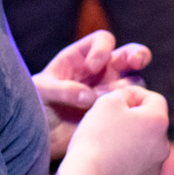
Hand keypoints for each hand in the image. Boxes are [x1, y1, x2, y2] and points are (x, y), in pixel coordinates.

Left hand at [33, 30, 149, 156]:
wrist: (41, 134)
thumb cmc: (35, 105)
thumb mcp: (42, 92)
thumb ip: (63, 90)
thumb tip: (89, 96)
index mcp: (79, 57)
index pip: (102, 40)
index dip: (102, 49)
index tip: (91, 67)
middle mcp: (100, 71)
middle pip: (131, 54)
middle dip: (138, 55)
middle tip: (136, 62)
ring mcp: (110, 91)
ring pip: (135, 83)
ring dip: (124, 90)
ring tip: (101, 102)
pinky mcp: (116, 112)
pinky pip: (133, 106)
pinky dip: (128, 108)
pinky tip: (109, 116)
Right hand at [62, 85, 169, 174]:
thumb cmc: (97, 135)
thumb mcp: (106, 102)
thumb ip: (122, 95)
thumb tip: (127, 100)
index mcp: (157, 122)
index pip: (154, 99)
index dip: (135, 93)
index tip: (116, 95)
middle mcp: (163, 145)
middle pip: (149, 124)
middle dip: (131, 119)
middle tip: (106, 118)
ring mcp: (154, 168)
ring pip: (143, 147)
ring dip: (129, 140)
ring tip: (104, 141)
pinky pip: (134, 166)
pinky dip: (123, 161)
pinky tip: (104, 160)